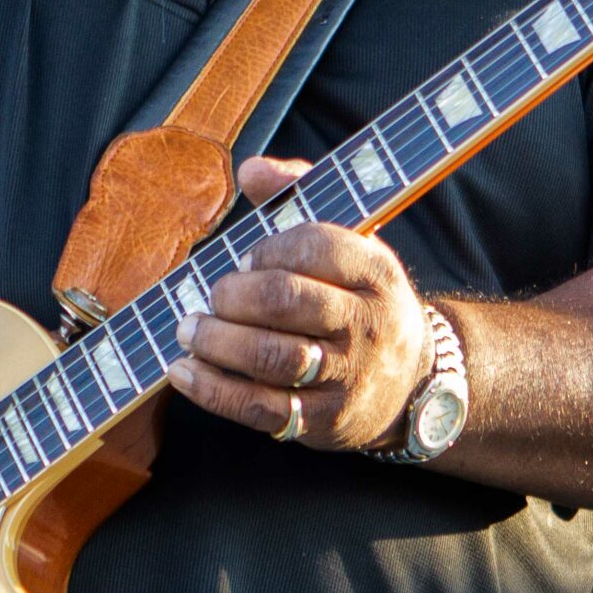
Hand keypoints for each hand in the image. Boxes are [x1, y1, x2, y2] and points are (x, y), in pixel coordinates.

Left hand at [164, 156, 432, 452]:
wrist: (409, 382)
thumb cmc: (356, 298)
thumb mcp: (348, 241)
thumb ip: (299, 193)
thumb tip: (251, 170)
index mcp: (374, 271)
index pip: (318, 246)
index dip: (270, 248)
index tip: (244, 258)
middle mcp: (366, 323)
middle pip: (289, 301)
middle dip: (235, 294)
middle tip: (211, 295)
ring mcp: (346, 376)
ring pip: (273, 357)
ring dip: (217, 341)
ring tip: (188, 329)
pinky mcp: (322, 421)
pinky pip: (261, 408)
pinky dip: (213, 389)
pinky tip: (183, 371)